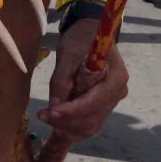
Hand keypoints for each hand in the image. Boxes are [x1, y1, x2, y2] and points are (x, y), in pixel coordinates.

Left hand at [39, 17, 127, 144]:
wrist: (90, 33)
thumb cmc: (82, 38)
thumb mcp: (68, 53)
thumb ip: (62, 80)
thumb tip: (54, 106)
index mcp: (116, 78)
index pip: (92, 103)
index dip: (70, 111)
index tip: (49, 112)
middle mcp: (118, 93)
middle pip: (91, 119)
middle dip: (65, 122)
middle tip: (42, 115)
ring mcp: (112, 101)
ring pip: (90, 126)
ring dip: (67, 128)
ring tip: (47, 118)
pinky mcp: (103, 106)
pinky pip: (89, 124)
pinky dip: (72, 128)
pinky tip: (56, 126)